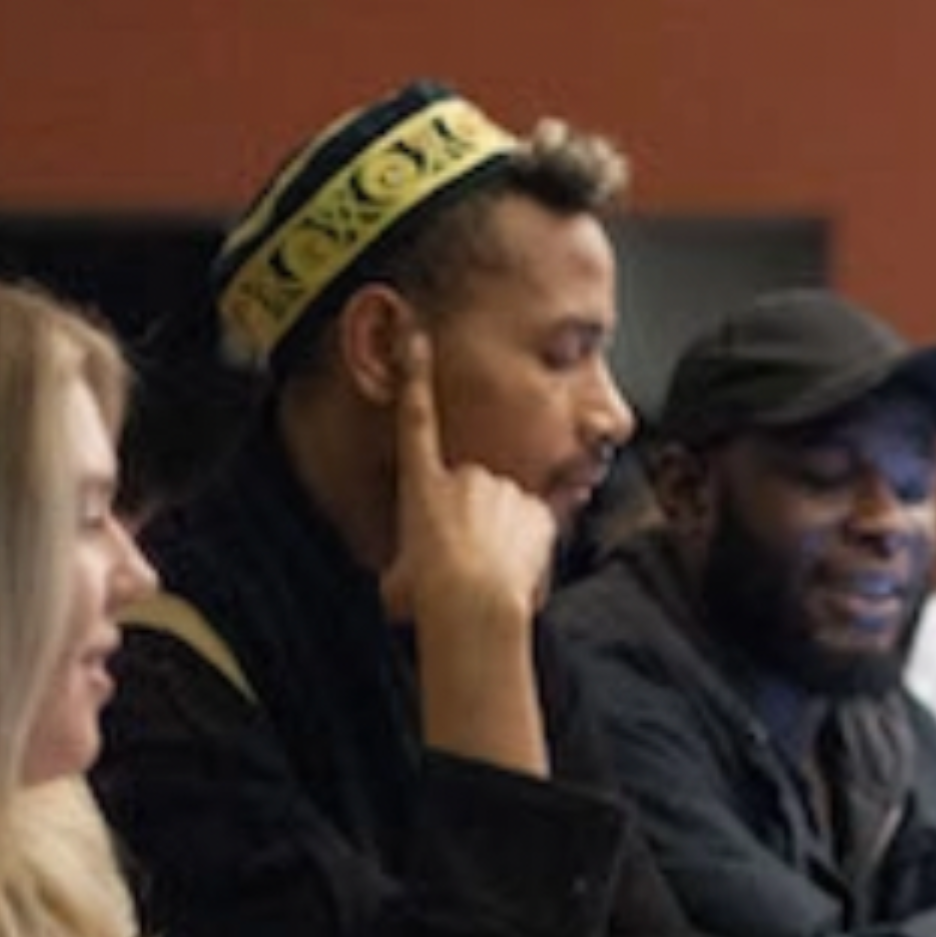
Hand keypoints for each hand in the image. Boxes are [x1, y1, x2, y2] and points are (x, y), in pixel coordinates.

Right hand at [376, 330, 557, 653]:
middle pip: (472, 490)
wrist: (472, 602)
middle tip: (464, 562)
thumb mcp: (398, 581)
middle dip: (472, 520)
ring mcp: (504, 490)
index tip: (416, 334)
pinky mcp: (537, 511)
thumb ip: (404, 570)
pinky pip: (533, 527)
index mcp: (421, 484)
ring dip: (500, 537)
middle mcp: (464, 475)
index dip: (415, 372)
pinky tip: (515, 571)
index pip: (414, 416)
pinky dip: (528, 547)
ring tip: (487, 572)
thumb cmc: (427, 598)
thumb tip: (398, 590)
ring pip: (504, 510)